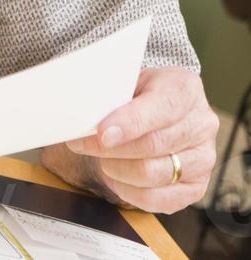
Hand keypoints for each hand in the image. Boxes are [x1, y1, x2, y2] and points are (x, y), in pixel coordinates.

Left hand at [46, 67, 218, 212]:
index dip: (129, 123)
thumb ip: (109, 96)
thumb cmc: (136, 95)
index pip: (161, 109)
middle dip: (110, 149)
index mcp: (185, 90)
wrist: (157, 109)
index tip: (102, 133)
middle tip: (82, 145)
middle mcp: (202, 124)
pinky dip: (129, 191)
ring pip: (153, 174)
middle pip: (153, 145)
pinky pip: (158, 199)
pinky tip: (115, 178)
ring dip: (117, 169)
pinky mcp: (196, 188)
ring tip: (102, 159)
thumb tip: (79, 114)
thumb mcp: (124, 82)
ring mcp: (203, 158)